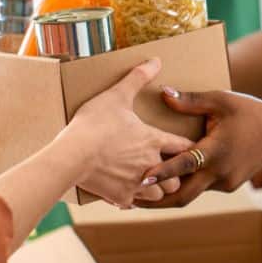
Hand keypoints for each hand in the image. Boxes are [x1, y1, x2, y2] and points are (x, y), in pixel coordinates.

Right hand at [52, 59, 191, 206]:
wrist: (72, 156)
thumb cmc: (95, 124)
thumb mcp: (116, 95)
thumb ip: (137, 78)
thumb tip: (156, 60)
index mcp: (154, 140)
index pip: (184, 147)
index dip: (188, 147)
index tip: (189, 148)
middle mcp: (151, 164)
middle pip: (177, 177)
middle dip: (174, 174)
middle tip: (167, 168)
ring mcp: (136, 183)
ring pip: (159, 194)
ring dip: (156, 189)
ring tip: (148, 181)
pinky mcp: (120, 197)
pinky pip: (133, 203)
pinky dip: (131, 198)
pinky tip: (124, 190)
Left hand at [134, 88, 261, 207]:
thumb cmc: (249, 112)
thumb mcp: (221, 100)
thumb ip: (190, 101)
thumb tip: (163, 93)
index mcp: (216, 151)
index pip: (183, 165)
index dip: (161, 174)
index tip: (140, 181)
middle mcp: (219, 172)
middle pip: (183, 196)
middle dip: (156, 202)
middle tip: (129, 201)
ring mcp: (225, 182)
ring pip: (192, 193)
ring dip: (169, 194)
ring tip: (141, 196)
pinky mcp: (228, 185)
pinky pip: (202, 187)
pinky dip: (186, 186)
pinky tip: (168, 184)